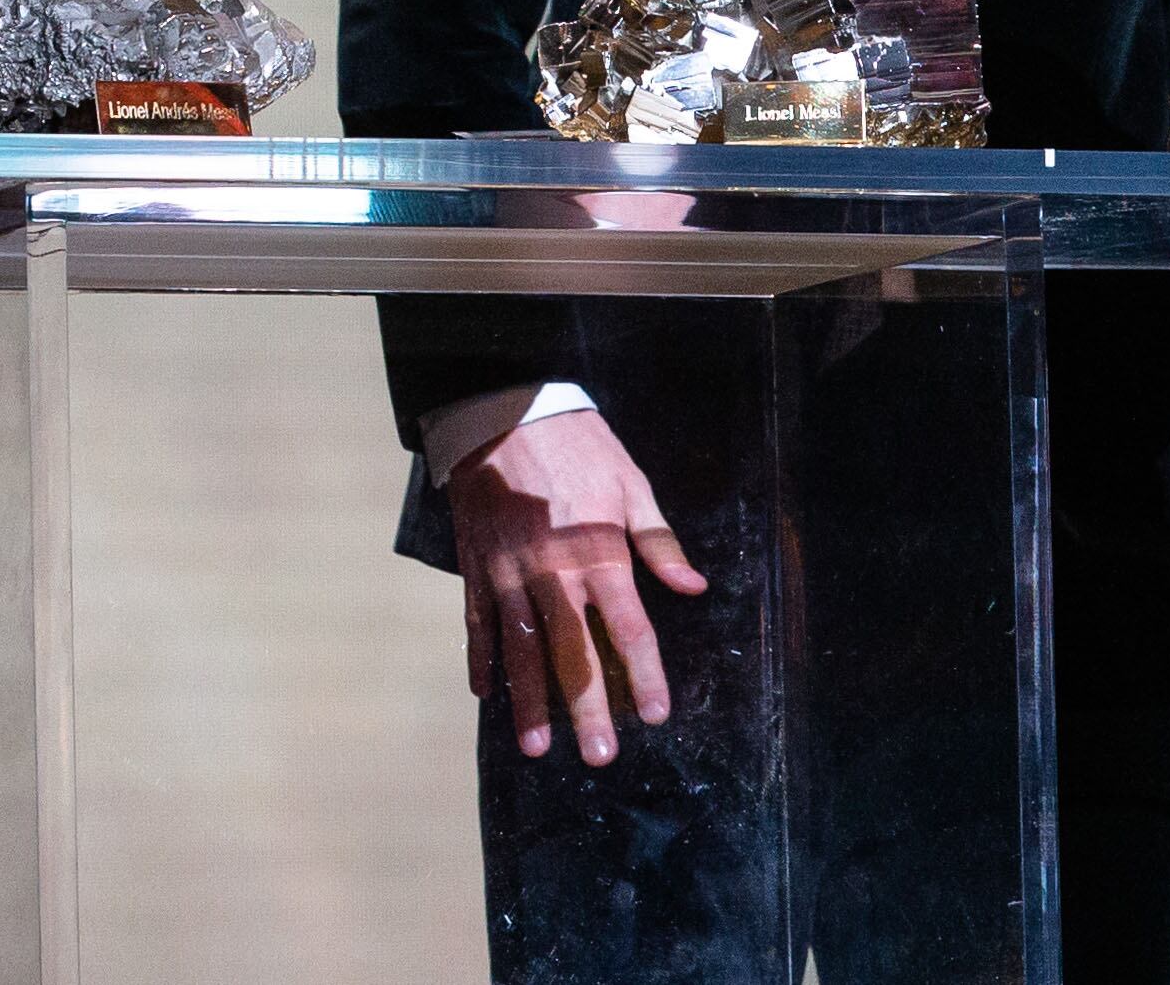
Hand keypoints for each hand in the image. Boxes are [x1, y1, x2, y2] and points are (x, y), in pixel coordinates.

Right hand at [449, 408, 708, 764]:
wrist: (504, 413)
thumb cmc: (579, 447)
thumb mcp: (631, 483)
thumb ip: (659, 541)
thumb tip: (693, 587)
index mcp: (599, 553)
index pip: (628, 628)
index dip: (643, 674)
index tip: (655, 715)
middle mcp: (552, 573)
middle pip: (574, 653)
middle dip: (587, 708)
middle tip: (599, 755)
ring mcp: (508, 575)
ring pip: (520, 651)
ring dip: (529, 701)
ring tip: (536, 747)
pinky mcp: (476, 569)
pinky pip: (477, 625)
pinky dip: (480, 661)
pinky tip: (484, 696)